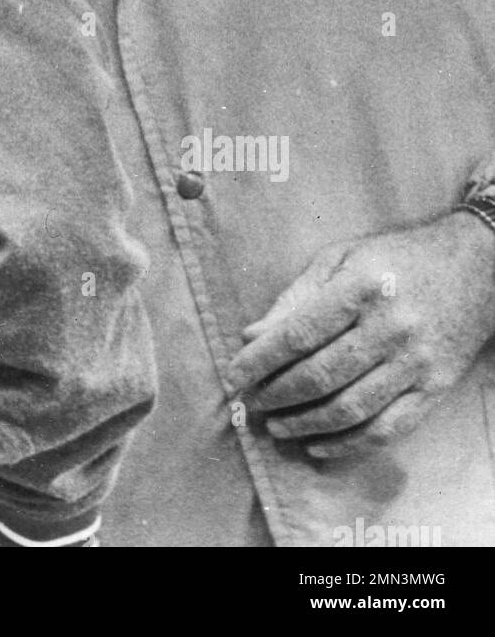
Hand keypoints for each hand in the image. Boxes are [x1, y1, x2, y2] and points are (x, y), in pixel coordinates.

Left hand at [226, 212, 494, 458]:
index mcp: (361, 287)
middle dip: (278, 394)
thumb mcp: (341, 259)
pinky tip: (318, 444)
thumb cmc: (395, 259)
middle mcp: (391, 327)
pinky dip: (350, 444)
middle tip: (251, 403)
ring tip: (276, 426)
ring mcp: (416, 362)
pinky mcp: (435, 388)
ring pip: (352, 408)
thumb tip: (251, 334)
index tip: (234, 374)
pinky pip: (389, 428)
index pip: (300, 333)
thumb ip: (296, 298)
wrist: (475, 268)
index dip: (262, 359)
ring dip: (306, 423)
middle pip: (322, 375)